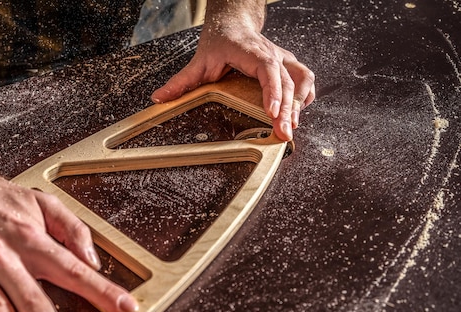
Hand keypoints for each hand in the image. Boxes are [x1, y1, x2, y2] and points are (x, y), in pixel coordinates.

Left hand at [152, 11, 314, 140]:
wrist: (234, 24)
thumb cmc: (220, 41)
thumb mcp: (198, 61)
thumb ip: (181, 81)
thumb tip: (160, 97)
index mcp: (250, 52)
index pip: (267, 69)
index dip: (272, 90)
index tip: (273, 111)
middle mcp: (271, 54)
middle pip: (286, 81)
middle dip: (287, 110)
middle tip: (284, 133)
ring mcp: (281, 59)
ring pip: (300, 78)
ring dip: (299, 103)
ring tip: (293, 125)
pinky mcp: (286, 65)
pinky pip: (304, 78)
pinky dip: (304, 95)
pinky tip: (299, 112)